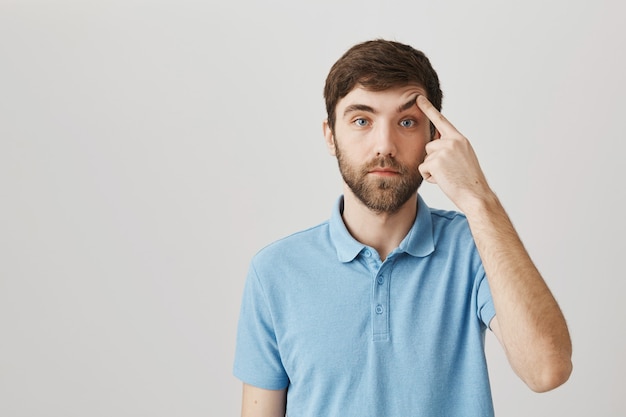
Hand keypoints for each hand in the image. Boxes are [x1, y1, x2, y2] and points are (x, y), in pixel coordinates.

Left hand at [416, 95, 493, 212]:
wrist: (476, 195)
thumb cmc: (469, 181)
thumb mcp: (463, 158)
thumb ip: (450, 148)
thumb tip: (434, 144)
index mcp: (459, 139)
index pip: (441, 121)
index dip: (428, 108)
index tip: (418, 97)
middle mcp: (452, 141)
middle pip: (429, 146)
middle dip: (434, 159)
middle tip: (450, 171)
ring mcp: (444, 150)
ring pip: (425, 157)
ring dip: (432, 169)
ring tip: (448, 176)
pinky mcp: (435, 161)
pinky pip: (423, 168)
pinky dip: (429, 177)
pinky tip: (443, 180)